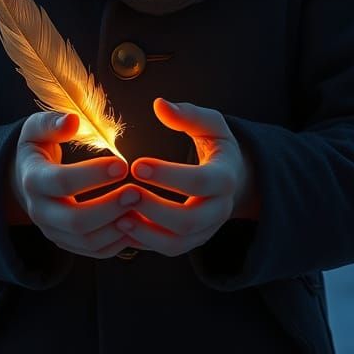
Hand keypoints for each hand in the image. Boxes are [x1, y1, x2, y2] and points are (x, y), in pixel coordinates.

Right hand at [8, 111, 145, 259]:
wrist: (26, 180)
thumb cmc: (38, 149)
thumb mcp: (37, 130)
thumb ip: (52, 122)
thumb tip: (72, 121)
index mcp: (33, 180)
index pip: (62, 181)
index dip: (93, 174)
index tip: (123, 164)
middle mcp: (40, 211)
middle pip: (75, 221)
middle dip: (109, 208)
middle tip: (137, 192)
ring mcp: (54, 231)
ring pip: (87, 241)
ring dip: (117, 227)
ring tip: (141, 207)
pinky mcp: (68, 243)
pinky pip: (96, 251)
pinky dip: (119, 241)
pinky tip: (137, 223)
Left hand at [115, 98, 259, 257]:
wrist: (235, 180)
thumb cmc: (217, 147)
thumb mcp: (211, 125)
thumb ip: (188, 115)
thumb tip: (159, 104)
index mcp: (225, 178)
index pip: (200, 182)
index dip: (168, 175)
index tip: (136, 164)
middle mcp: (219, 209)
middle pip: (189, 220)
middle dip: (155, 209)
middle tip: (126, 192)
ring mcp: (206, 230)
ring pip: (177, 243)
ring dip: (146, 232)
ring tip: (118, 216)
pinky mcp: (192, 241)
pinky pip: (167, 249)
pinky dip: (144, 241)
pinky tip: (121, 226)